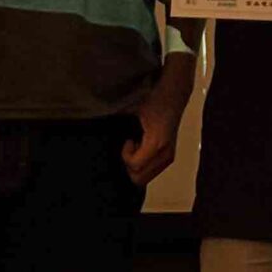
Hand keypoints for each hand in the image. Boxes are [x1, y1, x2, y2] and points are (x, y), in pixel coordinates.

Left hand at [122, 54, 193, 185]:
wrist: (174, 93)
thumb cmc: (153, 98)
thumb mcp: (132, 106)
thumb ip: (116, 117)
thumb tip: (97, 122)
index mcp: (157, 142)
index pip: (135, 166)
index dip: (125, 155)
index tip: (127, 140)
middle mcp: (165, 153)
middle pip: (139, 178)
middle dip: (129, 164)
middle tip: (130, 146)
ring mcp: (169, 156)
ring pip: (145, 178)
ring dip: (136, 166)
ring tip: (137, 146)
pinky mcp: (170, 156)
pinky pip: (152, 172)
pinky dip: (143, 165)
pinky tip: (143, 147)